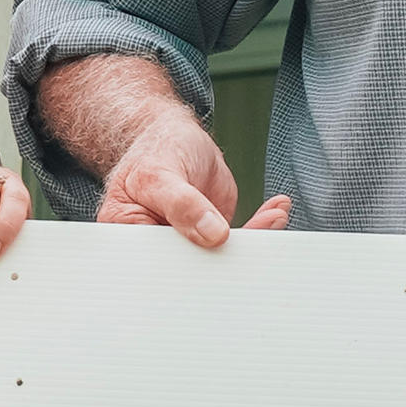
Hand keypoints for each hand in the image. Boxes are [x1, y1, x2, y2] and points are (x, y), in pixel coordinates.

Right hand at [39, 57, 286, 245]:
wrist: (174, 137)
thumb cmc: (156, 149)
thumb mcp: (161, 172)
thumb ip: (183, 204)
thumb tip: (212, 235)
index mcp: (129, 236)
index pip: (158, 265)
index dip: (189, 269)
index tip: (221, 254)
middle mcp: (158, 247)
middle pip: (194, 267)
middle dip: (231, 257)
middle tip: (262, 238)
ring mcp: (187, 244)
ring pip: (222, 256)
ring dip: (255, 238)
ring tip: (275, 217)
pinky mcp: (212, 238)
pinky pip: (239, 242)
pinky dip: (261, 227)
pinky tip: (276, 211)